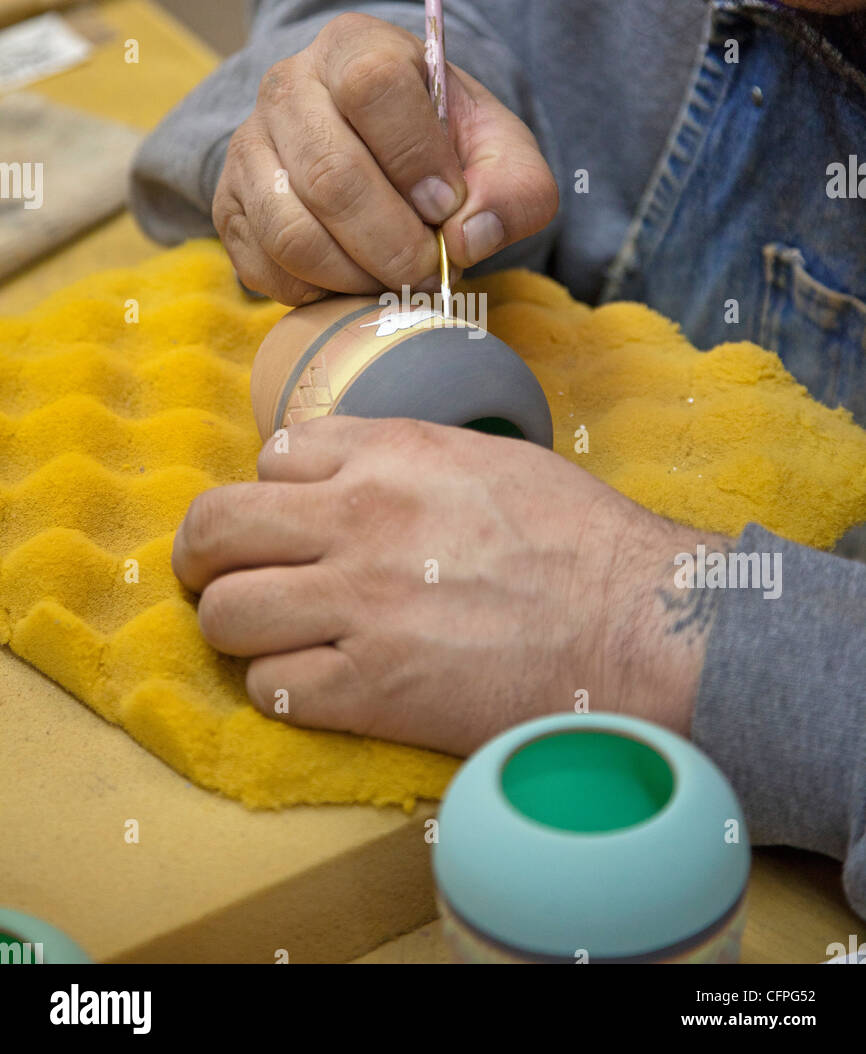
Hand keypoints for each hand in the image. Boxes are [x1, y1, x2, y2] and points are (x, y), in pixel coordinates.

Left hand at [172, 417, 726, 755]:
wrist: (636, 626)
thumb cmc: (581, 540)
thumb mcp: (489, 456)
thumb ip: (406, 456)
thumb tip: (351, 469)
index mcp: (390, 453)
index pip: (269, 455)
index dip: (272, 489)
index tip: (290, 517)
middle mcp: (358, 519)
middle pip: (216, 528)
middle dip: (206, 555)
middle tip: (221, 573)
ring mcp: (359, 606)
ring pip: (224, 614)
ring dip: (240, 626)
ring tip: (273, 634)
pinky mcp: (372, 689)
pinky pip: (270, 688)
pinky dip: (283, 687)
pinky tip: (320, 681)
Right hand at [212, 13, 557, 305]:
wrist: (381, 152)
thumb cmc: (445, 148)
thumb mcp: (500, 152)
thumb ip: (514, 189)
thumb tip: (468, 237)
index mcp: (356, 46)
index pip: (373, 87)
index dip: (415, 158)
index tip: (448, 204)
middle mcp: (287, 85)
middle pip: (331, 174)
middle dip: (393, 242)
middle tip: (427, 269)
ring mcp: (248, 146)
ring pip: (290, 230)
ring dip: (356, 274)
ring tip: (393, 279)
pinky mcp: (229, 206)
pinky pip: (265, 267)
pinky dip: (318, 292)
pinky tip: (353, 279)